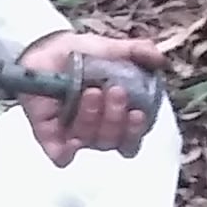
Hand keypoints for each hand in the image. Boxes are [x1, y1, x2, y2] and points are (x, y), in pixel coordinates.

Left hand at [18, 29, 164, 164]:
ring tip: (90, 91)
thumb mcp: (112, 49)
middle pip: (113, 141)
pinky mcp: (50, 137)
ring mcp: (74, 135)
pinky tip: (70, 139)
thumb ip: (138, 52)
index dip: (136, 130)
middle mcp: (99, 130)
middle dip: (116, 118)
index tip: (137, 111)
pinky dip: (67, 152)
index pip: (133, 138)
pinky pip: (61, 157)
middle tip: (115, 91)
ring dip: (93, 118)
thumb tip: (160, 60)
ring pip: (91, 141)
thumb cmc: (83, 54)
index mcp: (119, 116)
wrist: (47, 49)